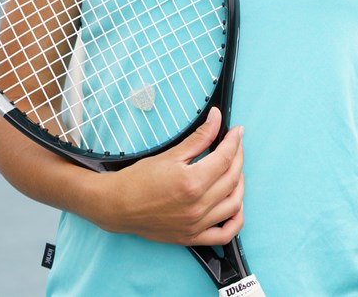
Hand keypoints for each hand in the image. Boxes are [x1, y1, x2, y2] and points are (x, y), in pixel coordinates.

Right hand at [91, 109, 245, 245]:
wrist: (117, 206)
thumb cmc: (138, 180)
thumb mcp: (170, 155)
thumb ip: (199, 138)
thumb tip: (216, 120)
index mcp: (192, 182)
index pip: (225, 158)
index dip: (234, 142)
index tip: (237, 132)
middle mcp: (197, 206)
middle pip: (232, 178)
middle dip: (239, 157)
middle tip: (236, 145)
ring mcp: (196, 224)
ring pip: (234, 204)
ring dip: (240, 185)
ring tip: (234, 171)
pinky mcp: (192, 237)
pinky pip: (224, 234)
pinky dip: (236, 220)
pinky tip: (235, 206)